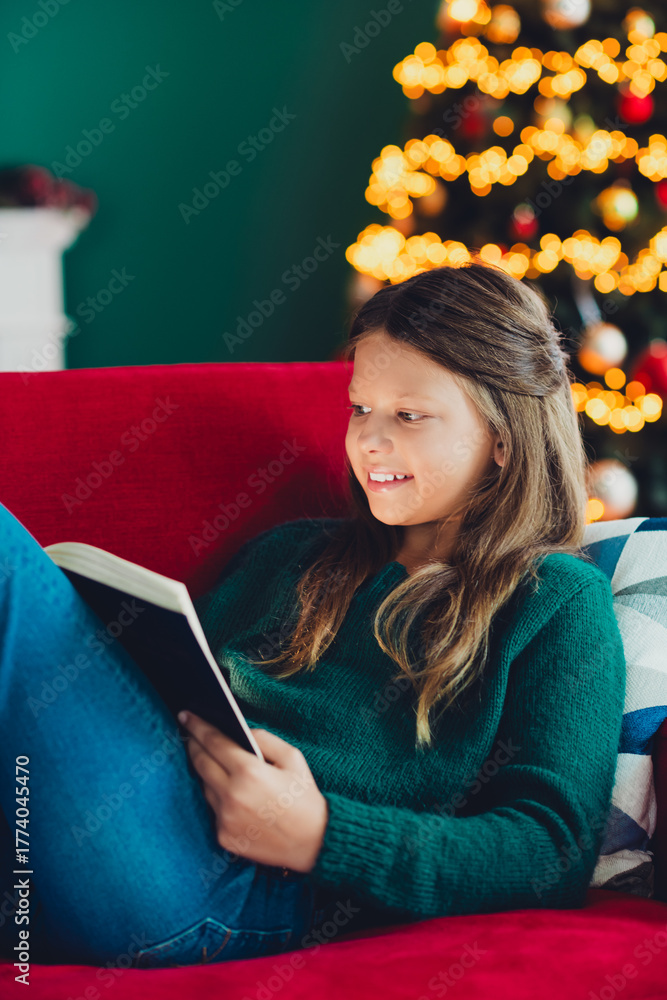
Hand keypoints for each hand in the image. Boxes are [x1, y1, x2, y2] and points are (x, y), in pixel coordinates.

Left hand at [178, 710, 328, 872]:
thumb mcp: (292, 758)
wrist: (313, 843)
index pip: (214, 742)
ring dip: (206, 772)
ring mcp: (225, 818)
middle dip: (193, 744)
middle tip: (190, 733)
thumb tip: (240, 731)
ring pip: (204, 786)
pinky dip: (218, 798)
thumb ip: (263, 738)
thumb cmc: (304, 797)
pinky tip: (228, 792)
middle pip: (201, 762)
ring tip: (210, 759)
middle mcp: (232, 795)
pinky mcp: (223, 836)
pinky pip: (213, 809)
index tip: (186, 715)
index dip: (198, 726)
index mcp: (249, 772)